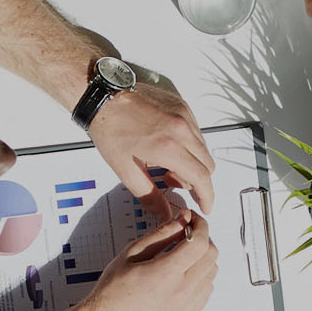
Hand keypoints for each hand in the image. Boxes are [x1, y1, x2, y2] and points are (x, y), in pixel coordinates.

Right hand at [85, 211, 218, 310]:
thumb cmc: (113, 291)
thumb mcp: (132, 253)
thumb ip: (161, 233)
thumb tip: (182, 219)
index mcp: (166, 273)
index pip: (199, 242)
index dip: (200, 225)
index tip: (194, 221)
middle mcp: (180, 292)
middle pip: (211, 256)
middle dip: (203, 238)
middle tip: (188, 235)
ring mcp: (186, 307)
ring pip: (212, 273)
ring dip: (203, 259)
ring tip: (184, 256)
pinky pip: (207, 291)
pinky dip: (201, 278)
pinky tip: (184, 275)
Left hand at [87, 75, 216, 212]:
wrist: (104, 98)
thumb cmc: (110, 128)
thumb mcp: (125, 170)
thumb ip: (149, 195)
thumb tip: (164, 212)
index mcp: (169, 147)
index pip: (201, 177)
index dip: (206, 196)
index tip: (205, 206)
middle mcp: (182, 129)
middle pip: (207, 164)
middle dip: (197, 181)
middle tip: (174, 183)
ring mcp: (184, 115)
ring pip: (203, 149)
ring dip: (192, 162)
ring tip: (166, 164)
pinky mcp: (182, 107)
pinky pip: (196, 132)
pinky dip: (189, 145)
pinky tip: (167, 147)